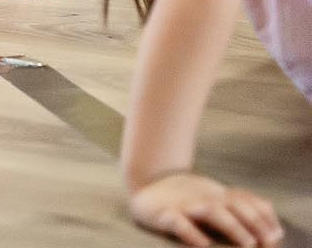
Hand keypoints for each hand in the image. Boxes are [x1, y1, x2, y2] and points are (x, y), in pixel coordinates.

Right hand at [130, 172, 282, 246]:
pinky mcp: (165, 215)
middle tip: (268, 240)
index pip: (245, 200)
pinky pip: (178, 223)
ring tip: (248, 242)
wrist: (147, 183)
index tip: (276, 234)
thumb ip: (242, 207)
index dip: (263, 216)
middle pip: (232, 204)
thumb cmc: (189, 198)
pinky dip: (191, 233)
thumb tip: (276, 228)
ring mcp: (185, 205)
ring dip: (232, 225)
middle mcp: (204, 197)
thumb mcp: (216, 199)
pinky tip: (202, 245)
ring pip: (210, 210)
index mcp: (217, 194)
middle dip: (253, 221)